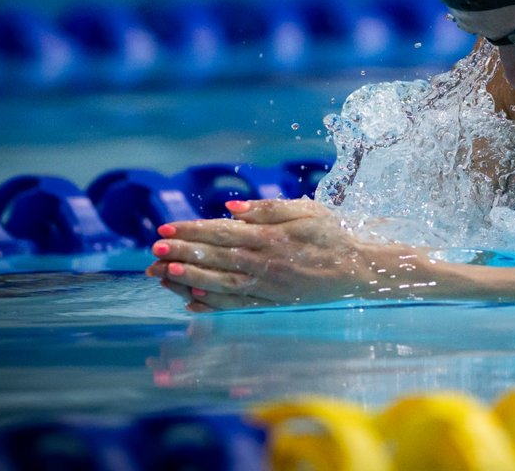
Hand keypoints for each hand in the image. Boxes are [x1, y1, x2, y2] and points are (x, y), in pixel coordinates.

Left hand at [145, 198, 404, 311]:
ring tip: (162, 273)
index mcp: (271, 237)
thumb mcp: (307, 210)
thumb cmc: (334, 235)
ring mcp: (269, 287)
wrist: (361, 269)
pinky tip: (190, 301)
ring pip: (220, 283)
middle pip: (216, 257)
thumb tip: (231, 209)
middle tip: (153, 251)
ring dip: (189, 278)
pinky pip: (238, 306)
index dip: (192, 230)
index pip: (222, 232)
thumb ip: (268, 209)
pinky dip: (212, 304)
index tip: (165, 228)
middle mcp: (266, 263)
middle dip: (182, 253)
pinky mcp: (274, 303)